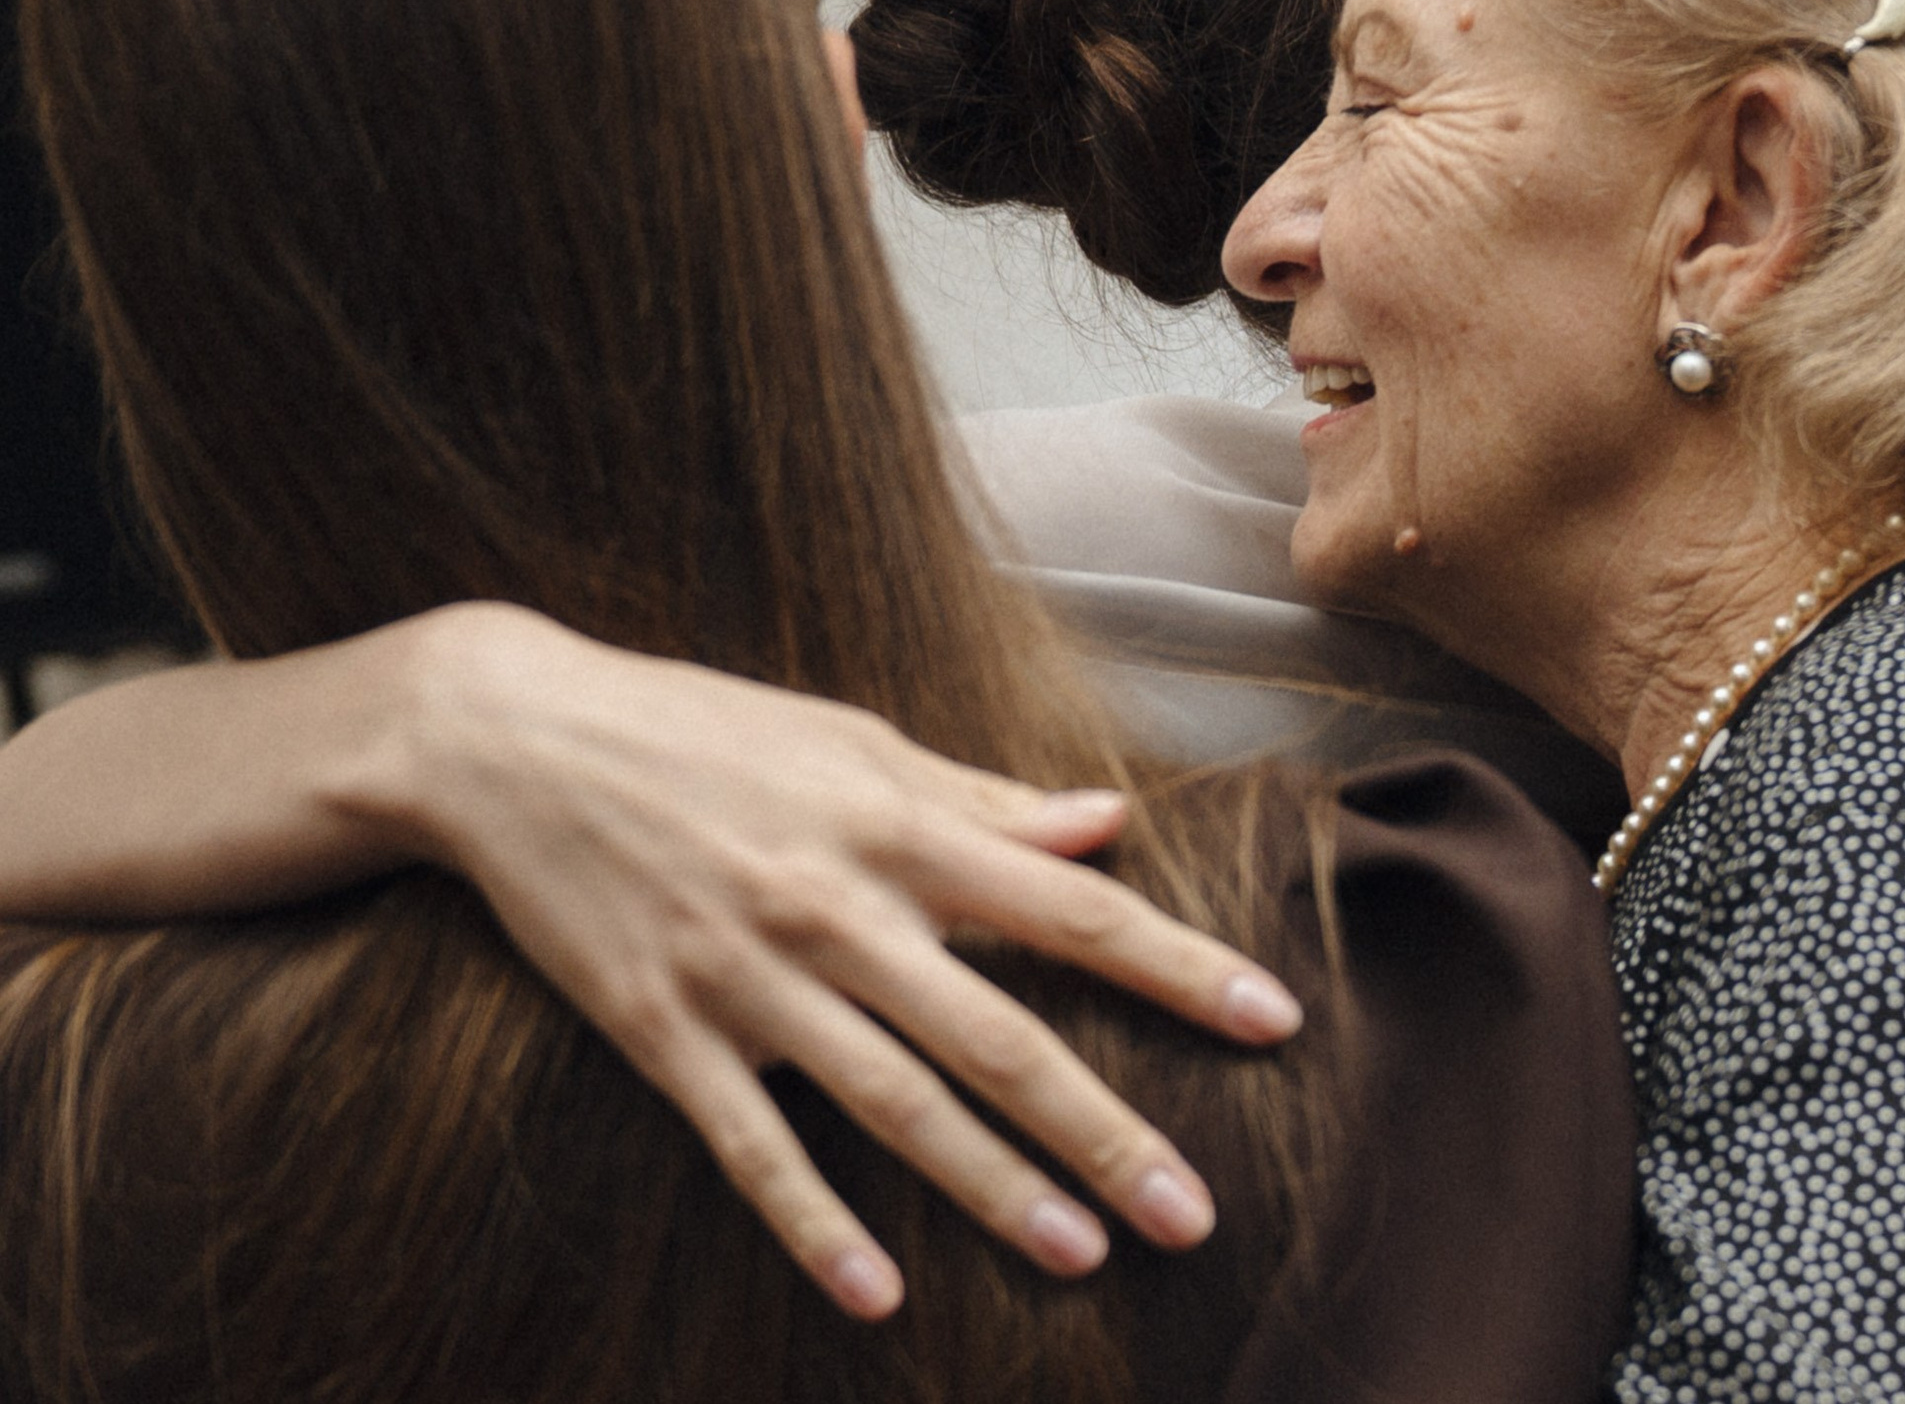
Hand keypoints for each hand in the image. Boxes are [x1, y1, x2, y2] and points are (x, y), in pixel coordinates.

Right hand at [394, 605, 1303, 1319]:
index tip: (1272, 1020)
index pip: (1070, 909)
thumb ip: (982, 798)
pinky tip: (877, 1296)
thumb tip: (1109, 821)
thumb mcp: (852, 740)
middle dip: (1104, 1128)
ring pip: (894, 1104)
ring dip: (992, 1189)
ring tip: (1082, 1257)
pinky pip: (751, 1148)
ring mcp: (748, 978)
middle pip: (998, 1036)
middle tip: (1194, 1214)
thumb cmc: (702, 728)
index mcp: (899, 826)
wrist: (511, 739)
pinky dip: (813, 1223)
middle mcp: (838, 909)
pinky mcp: (663, 1034)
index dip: (1177, 967)